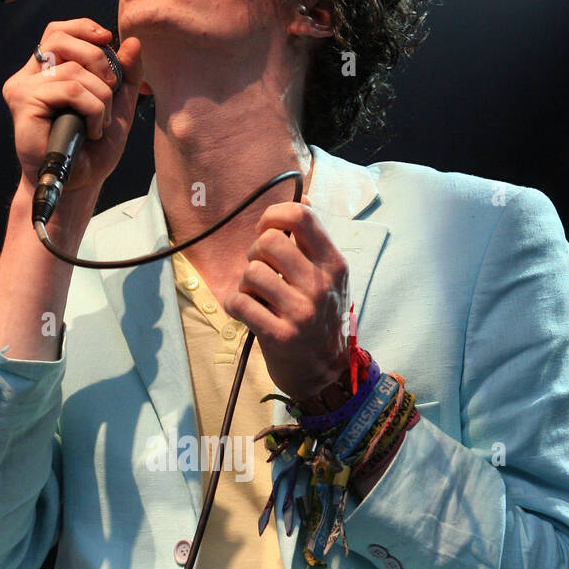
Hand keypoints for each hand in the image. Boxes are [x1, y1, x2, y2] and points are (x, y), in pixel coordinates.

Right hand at [1, 17, 143, 204]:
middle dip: (98, 59)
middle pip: (61, 39)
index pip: (59, 31)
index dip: (84, 29)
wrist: (78, 183)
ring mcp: (24, 88)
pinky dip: (92, 108)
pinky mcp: (24, 103)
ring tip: (101, 122)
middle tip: (112, 88)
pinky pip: (70, 89)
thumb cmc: (92, 149)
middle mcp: (30, 76)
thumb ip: (127, 75)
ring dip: (100, 96)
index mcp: (46, 71)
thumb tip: (132, 42)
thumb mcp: (118, 106)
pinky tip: (91, 129)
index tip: (108, 41)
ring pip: (73, 70)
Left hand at [223, 198, 350, 403]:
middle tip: (260, 269)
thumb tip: (300, 196)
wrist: (325, 371)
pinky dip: (235, 304)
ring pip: (251, 272)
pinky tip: (245, 310)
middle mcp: (320, 285)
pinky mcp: (280, 335)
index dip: (273, 215)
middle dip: (255, 251)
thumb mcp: (329, 277)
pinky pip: (240, 303)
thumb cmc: (319, 317)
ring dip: (245, 282)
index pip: (301, 217)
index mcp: (333, 264)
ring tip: (256, 294)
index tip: (266, 230)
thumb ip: (313, 241)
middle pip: (270, 241)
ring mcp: (301, 312)